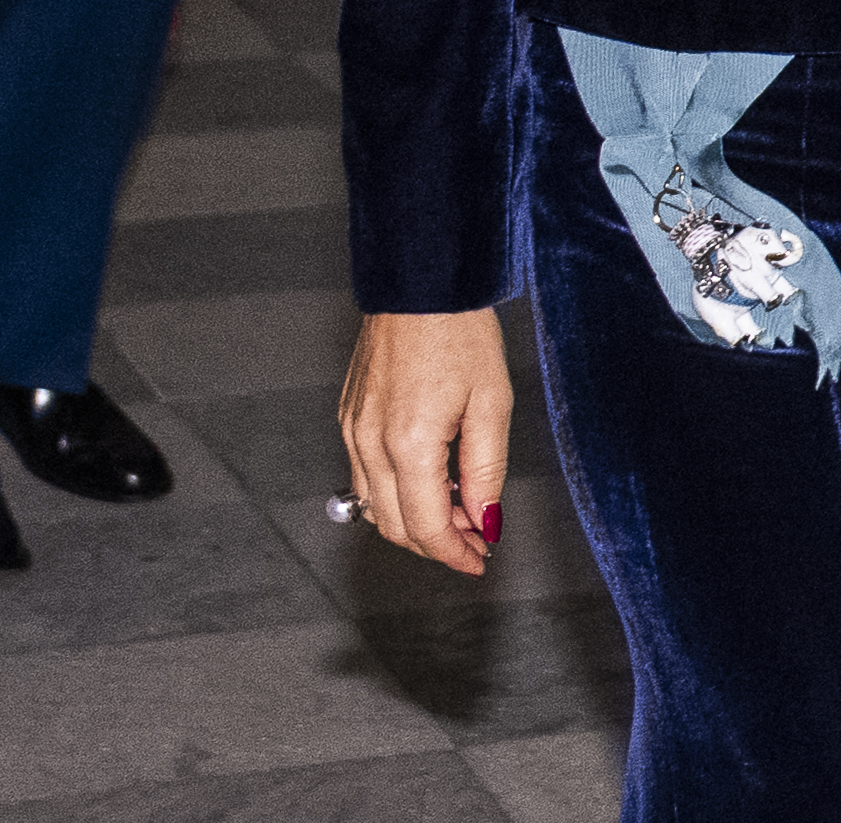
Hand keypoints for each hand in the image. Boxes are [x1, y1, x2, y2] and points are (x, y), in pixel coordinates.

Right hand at [338, 308, 511, 575]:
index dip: (456, 554)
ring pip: (375, 506)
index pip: (426, 528)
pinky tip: (430, 478)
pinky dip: (395, 492)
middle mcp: (369, 441)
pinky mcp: (349, 415)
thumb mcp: (492, 402)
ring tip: (459, 508)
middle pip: (395, 527)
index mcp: (407, 443)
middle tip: (477, 537)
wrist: (420, 280)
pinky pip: (364, 475)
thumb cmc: (458, 330)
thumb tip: (485, 522)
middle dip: (437, 543)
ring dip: (415, 521)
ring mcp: (352, 428)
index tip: (481, 559)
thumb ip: (486, 471)